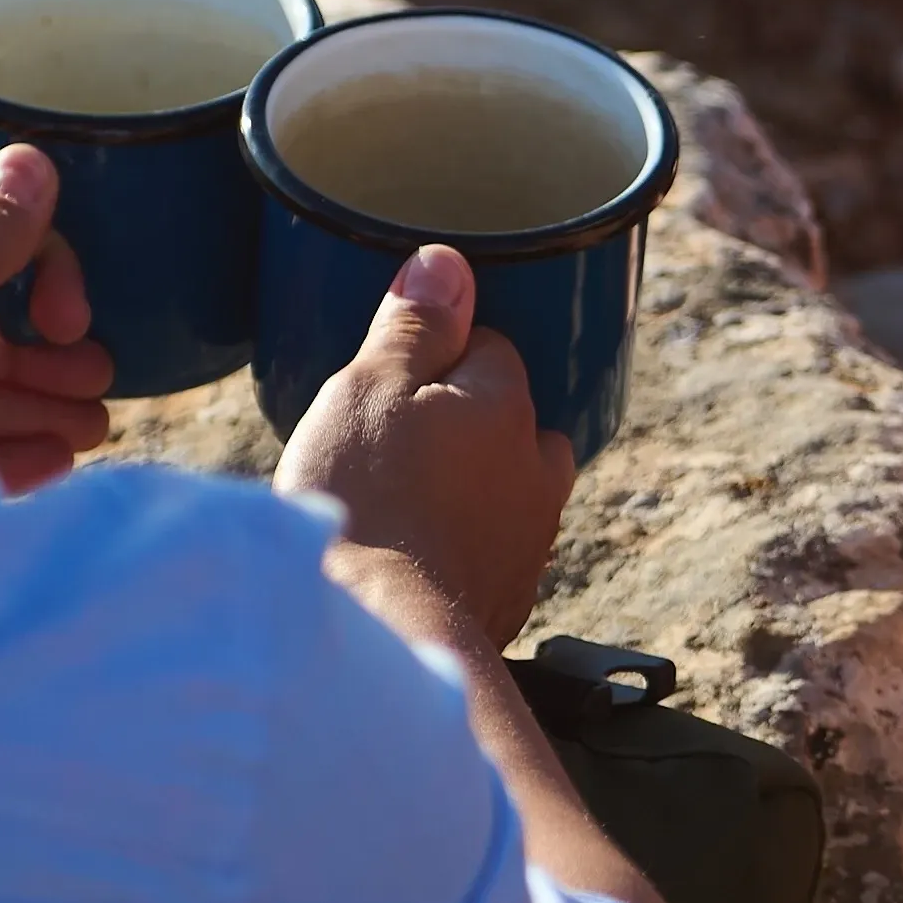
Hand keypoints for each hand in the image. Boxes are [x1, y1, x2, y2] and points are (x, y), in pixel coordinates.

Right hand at [279, 245, 574, 647]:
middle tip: (391, 442)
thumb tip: (446, 263)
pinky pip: (492, 549)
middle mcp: (536, 468)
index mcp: (506, 405)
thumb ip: (413, 327)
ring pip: (507, 486)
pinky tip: (413, 556)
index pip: (489, 348)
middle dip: (464, 421)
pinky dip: (462, 545)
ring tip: (403, 501)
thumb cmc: (366, 502)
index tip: (391, 378)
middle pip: (508, 418)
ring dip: (469, 486)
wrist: (382, 638)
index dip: (437, 356)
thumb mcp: (369, 390)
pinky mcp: (510, 598)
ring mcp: (530, 538)